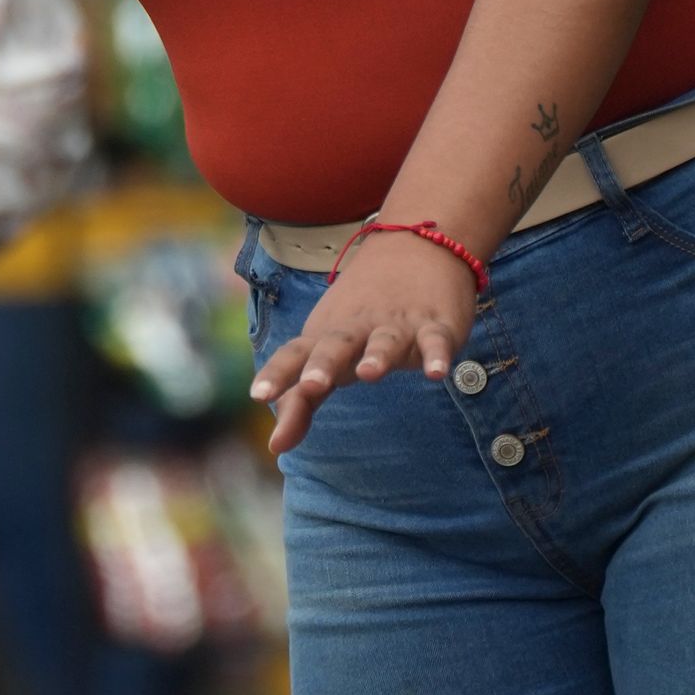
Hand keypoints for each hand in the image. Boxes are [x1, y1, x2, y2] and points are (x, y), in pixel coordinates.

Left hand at [251, 226, 479, 454]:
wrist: (413, 247)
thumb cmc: (358, 317)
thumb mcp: (326, 355)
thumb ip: (301, 403)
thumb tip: (274, 447)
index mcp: (325, 336)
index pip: (295, 354)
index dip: (277, 373)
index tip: (258, 395)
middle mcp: (357, 328)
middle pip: (336, 345)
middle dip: (323, 364)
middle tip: (312, 385)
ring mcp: (396, 325)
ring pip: (385, 340)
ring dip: (377, 356)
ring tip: (370, 373)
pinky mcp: (433, 325)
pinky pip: (434, 340)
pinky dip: (435, 354)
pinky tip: (436, 372)